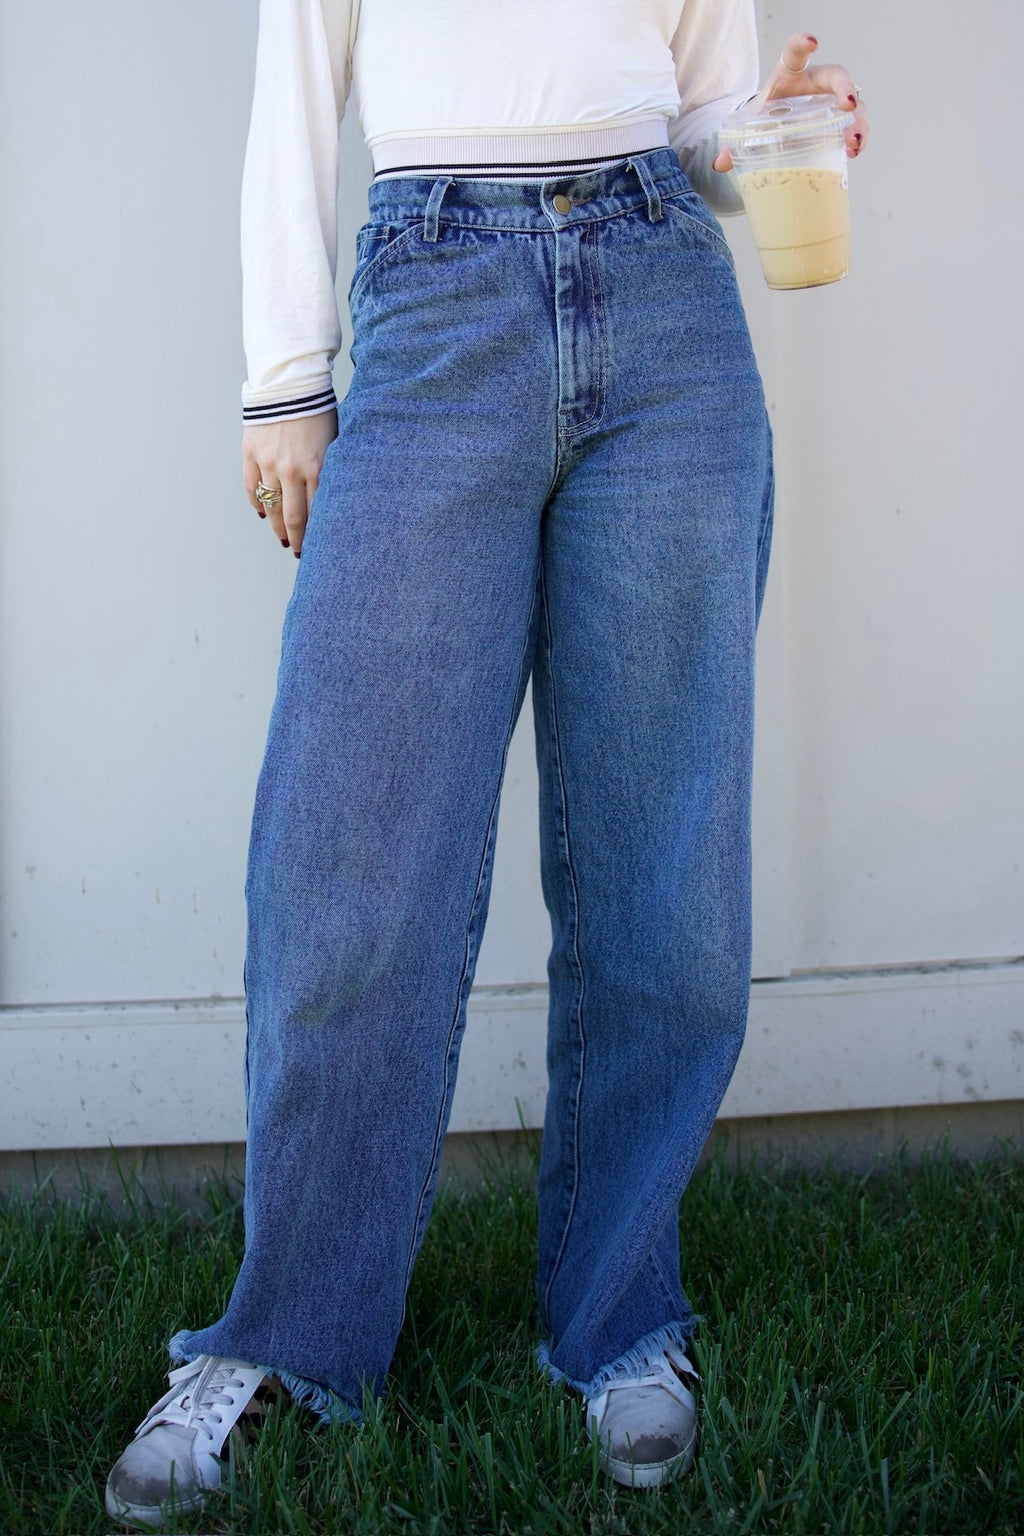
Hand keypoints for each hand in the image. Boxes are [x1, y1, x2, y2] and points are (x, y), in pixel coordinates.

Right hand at [243, 408, 337, 556]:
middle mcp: (291, 471)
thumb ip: (331, 472)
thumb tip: (331, 500)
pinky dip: (257, 504)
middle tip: (299, 552)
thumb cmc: (319, 411)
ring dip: (276, 526)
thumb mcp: (335, 443)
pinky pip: (251, 488)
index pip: (316, 513)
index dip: (317, 534)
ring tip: (282, 537)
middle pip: (292, 518)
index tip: (320, 547)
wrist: (290, 384)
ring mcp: (268, 464)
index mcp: (317, 469)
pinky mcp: (251, 454)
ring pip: (270, 507)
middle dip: (297, 539)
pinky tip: (263, 513)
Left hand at [713, 33, 868, 171]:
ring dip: (857, 122)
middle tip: (848, 105)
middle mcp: (816, 83)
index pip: (796, 53)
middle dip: (845, 89)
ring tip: (854, 143)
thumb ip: (734, 142)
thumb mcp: (752, 123)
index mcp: (790, 75)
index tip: (812, 42)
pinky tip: (853, 152)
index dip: (803, 43)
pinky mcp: (841, 121)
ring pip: (853, 104)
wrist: (778, 123)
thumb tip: (720, 163)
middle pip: (836, 77)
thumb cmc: (768, 116)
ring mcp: (833, 101)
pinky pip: (855, 125)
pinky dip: (857, 138)